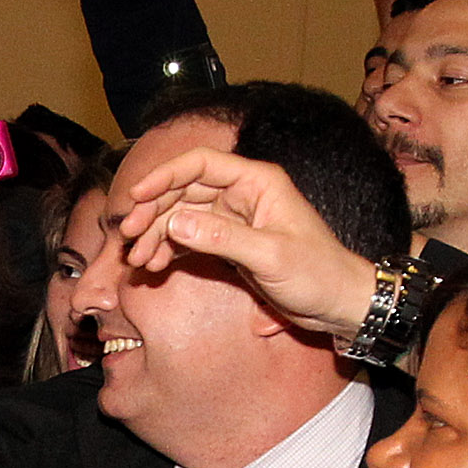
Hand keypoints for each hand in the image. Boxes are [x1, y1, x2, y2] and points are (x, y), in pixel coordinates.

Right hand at [109, 146, 380, 337]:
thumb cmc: (317, 273)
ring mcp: (235, 219)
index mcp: (257, 182)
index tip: (136, 196)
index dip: (164, 176)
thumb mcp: (270, 256)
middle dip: (153, 213)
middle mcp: (243, 194)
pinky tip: (156, 268)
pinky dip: (171, 251)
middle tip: (129, 238)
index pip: (201, 164)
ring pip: (183, 217)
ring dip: (157, 236)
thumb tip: (175, 223)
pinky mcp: (230, 243)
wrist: (338, 303)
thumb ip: (222, 238)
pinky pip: (191, 239)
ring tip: (139, 262)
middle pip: (184, 191)